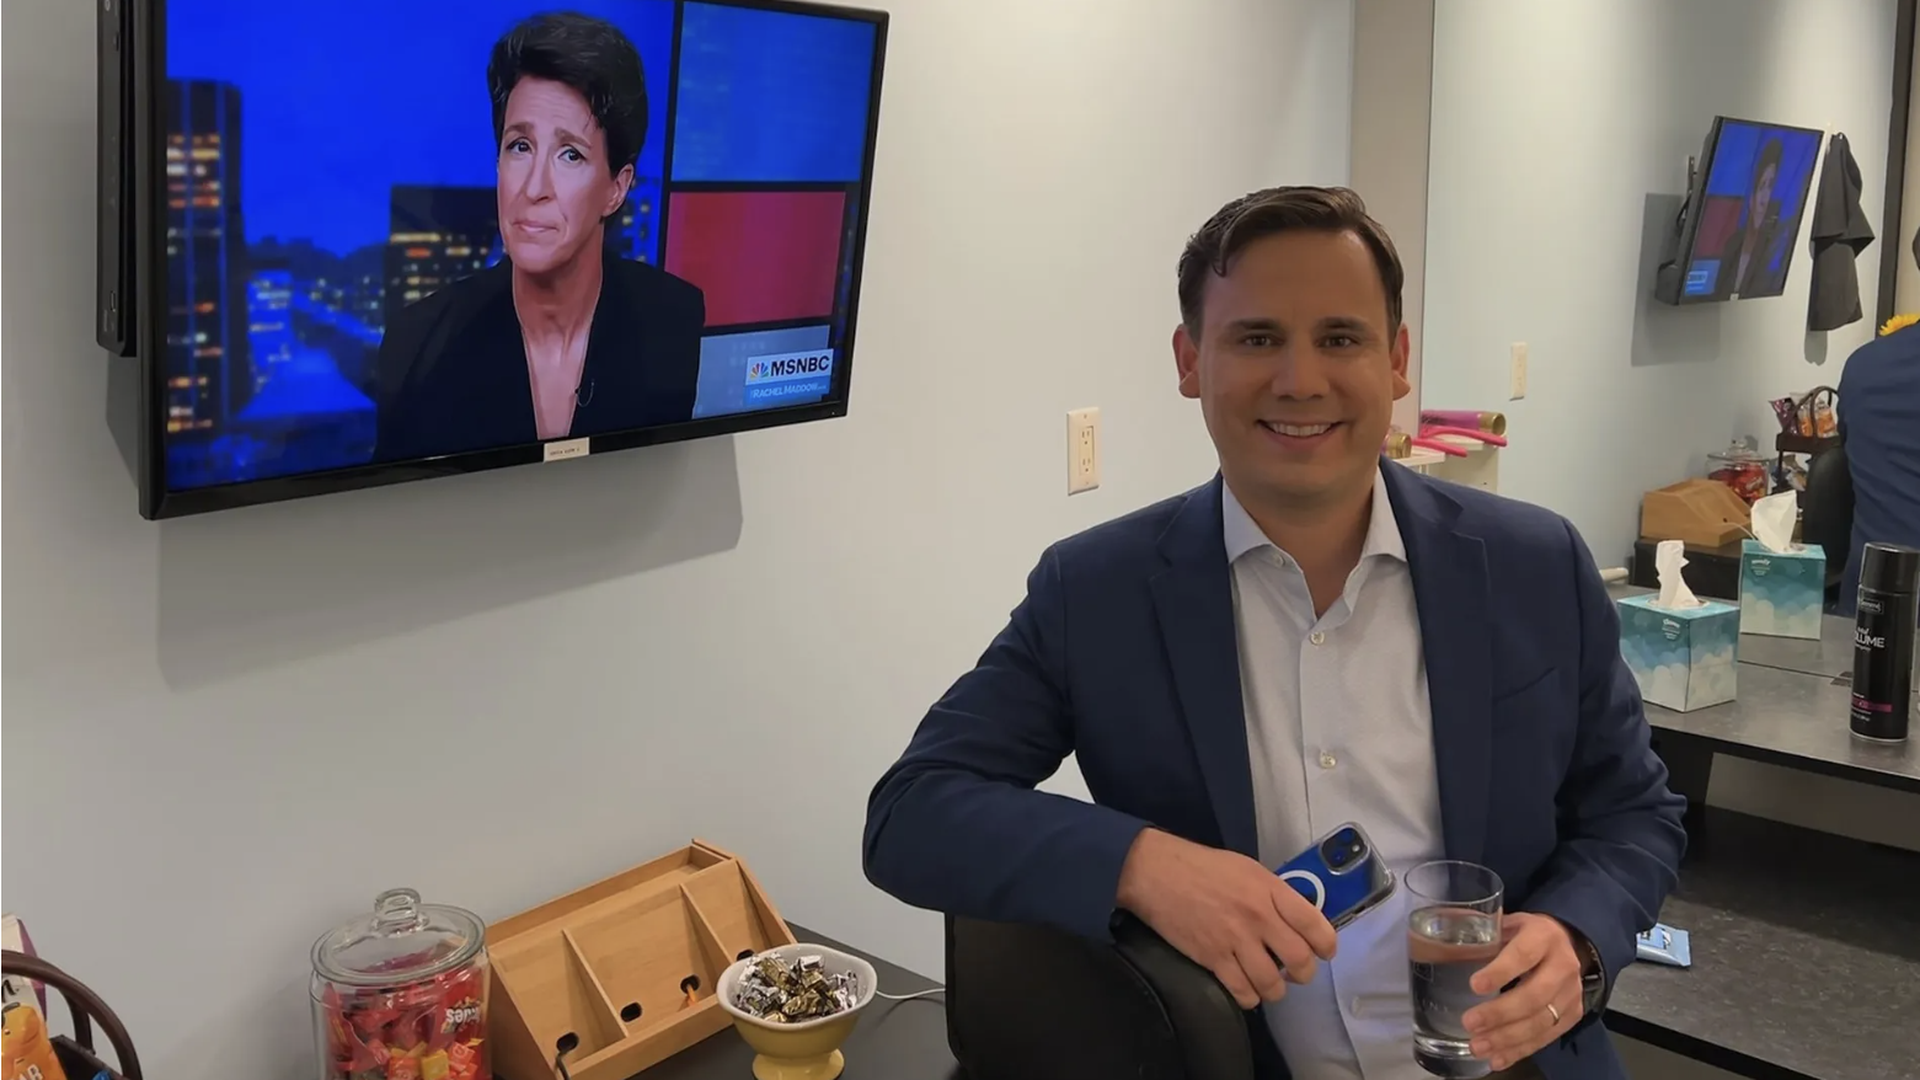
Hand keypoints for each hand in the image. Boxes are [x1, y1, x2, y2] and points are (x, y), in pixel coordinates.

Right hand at [1115, 829, 1337, 1009]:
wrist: (1156, 872)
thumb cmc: (1203, 867)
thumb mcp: (1248, 869)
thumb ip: (1274, 894)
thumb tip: (1295, 921)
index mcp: (1270, 890)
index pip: (1315, 925)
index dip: (1326, 945)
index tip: (1324, 952)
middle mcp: (1258, 917)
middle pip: (1299, 961)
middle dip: (1303, 973)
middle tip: (1295, 973)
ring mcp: (1235, 940)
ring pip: (1272, 984)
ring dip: (1275, 990)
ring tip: (1269, 984)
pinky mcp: (1212, 958)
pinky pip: (1242, 992)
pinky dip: (1249, 997)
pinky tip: (1246, 989)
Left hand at [1461, 913, 1584, 1070]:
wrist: (1565, 943)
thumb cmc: (1524, 934)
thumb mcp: (1507, 925)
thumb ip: (1483, 938)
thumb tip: (1442, 949)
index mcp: (1544, 936)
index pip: (1523, 955)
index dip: (1500, 972)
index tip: (1474, 986)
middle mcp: (1563, 965)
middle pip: (1534, 995)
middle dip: (1500, 1013)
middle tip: (1469, 1023)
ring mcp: (1571, 992)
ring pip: (1542, 1021)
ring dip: (1507, 1038)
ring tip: (1478, 1046)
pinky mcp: (1573, 1014)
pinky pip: (1547, 1037)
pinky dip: (1520, 1050)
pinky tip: (1498, 1059)